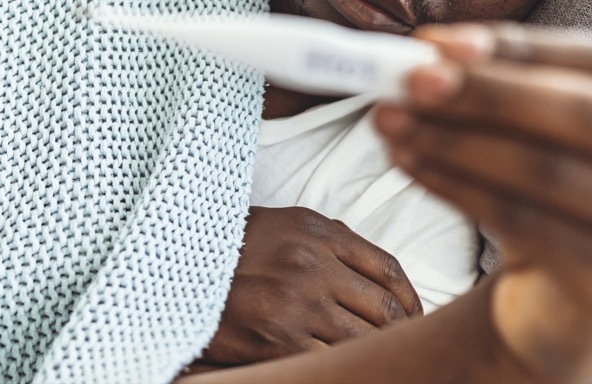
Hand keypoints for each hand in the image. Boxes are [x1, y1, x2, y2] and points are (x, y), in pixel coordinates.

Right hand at [200, 205, 422, 366]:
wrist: (177, 267)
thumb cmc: (234, 246)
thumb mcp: (287, 225)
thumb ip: (333, 243)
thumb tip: (381, 277)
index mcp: (319, 232)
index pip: (386, 268)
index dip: (410, 297)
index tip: (414, 312)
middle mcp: (313, 265)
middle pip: (383, 308)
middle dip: (401, 330)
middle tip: (405, 343)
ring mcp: (296, 306)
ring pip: (362, 340)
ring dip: (376, 353)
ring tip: (377, 358)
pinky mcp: (278, 343)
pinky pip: (327, 361)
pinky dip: (340, 366)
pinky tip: (342, 366)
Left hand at [372, 23, 591, 383]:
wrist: (573, 314)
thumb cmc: (564, 206)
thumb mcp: (557, 142)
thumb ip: (515, 90)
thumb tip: (431, 49)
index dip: (520, 46)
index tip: (439, 39)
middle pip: (589, 114)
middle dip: (490, 91)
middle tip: (411, 78)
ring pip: (550, 171)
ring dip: (459, 141)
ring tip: (393, 123)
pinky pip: (526, 223)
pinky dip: (458, 188)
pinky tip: (412, 167)